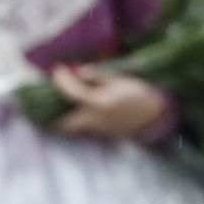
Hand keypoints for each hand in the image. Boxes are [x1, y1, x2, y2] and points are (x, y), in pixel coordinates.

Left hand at [51, 65, 170, 138]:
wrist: (158, 114)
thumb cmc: (140, 94)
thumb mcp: (119, 80)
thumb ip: (97, 76)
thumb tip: (79, 72)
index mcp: (98, 103)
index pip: (70, 92)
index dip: (61, 79)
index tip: (57, 69)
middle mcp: (94, 120)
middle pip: (63, 124)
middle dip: (51, 114)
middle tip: (46, 97)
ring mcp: (99, 130)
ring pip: (72, 129)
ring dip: (61, 119)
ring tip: (58, 103)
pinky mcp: (104, 134)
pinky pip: (83, 130)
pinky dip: (74, 121)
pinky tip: (75, 110)